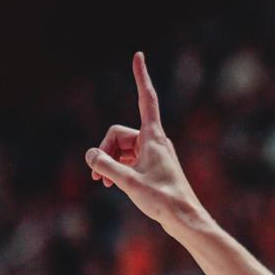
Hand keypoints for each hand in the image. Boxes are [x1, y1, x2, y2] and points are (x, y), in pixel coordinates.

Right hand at [85, 52, 205, 233]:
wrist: (184, 218)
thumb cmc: (163, 200)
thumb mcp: (130, 183)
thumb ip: (107, 167)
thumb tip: (89, 155)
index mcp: (154, 137)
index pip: (146, 99)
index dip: (141, 77)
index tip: (138, 55)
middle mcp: (154, 141)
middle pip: (119, 134)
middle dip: (105, 151)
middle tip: (98, 176)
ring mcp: (153, 153)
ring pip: (122, 148)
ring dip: (109, 162)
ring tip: (103, 183)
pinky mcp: (151, 166)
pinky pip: (128, 158)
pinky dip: (118, 168)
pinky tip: (110, 184)